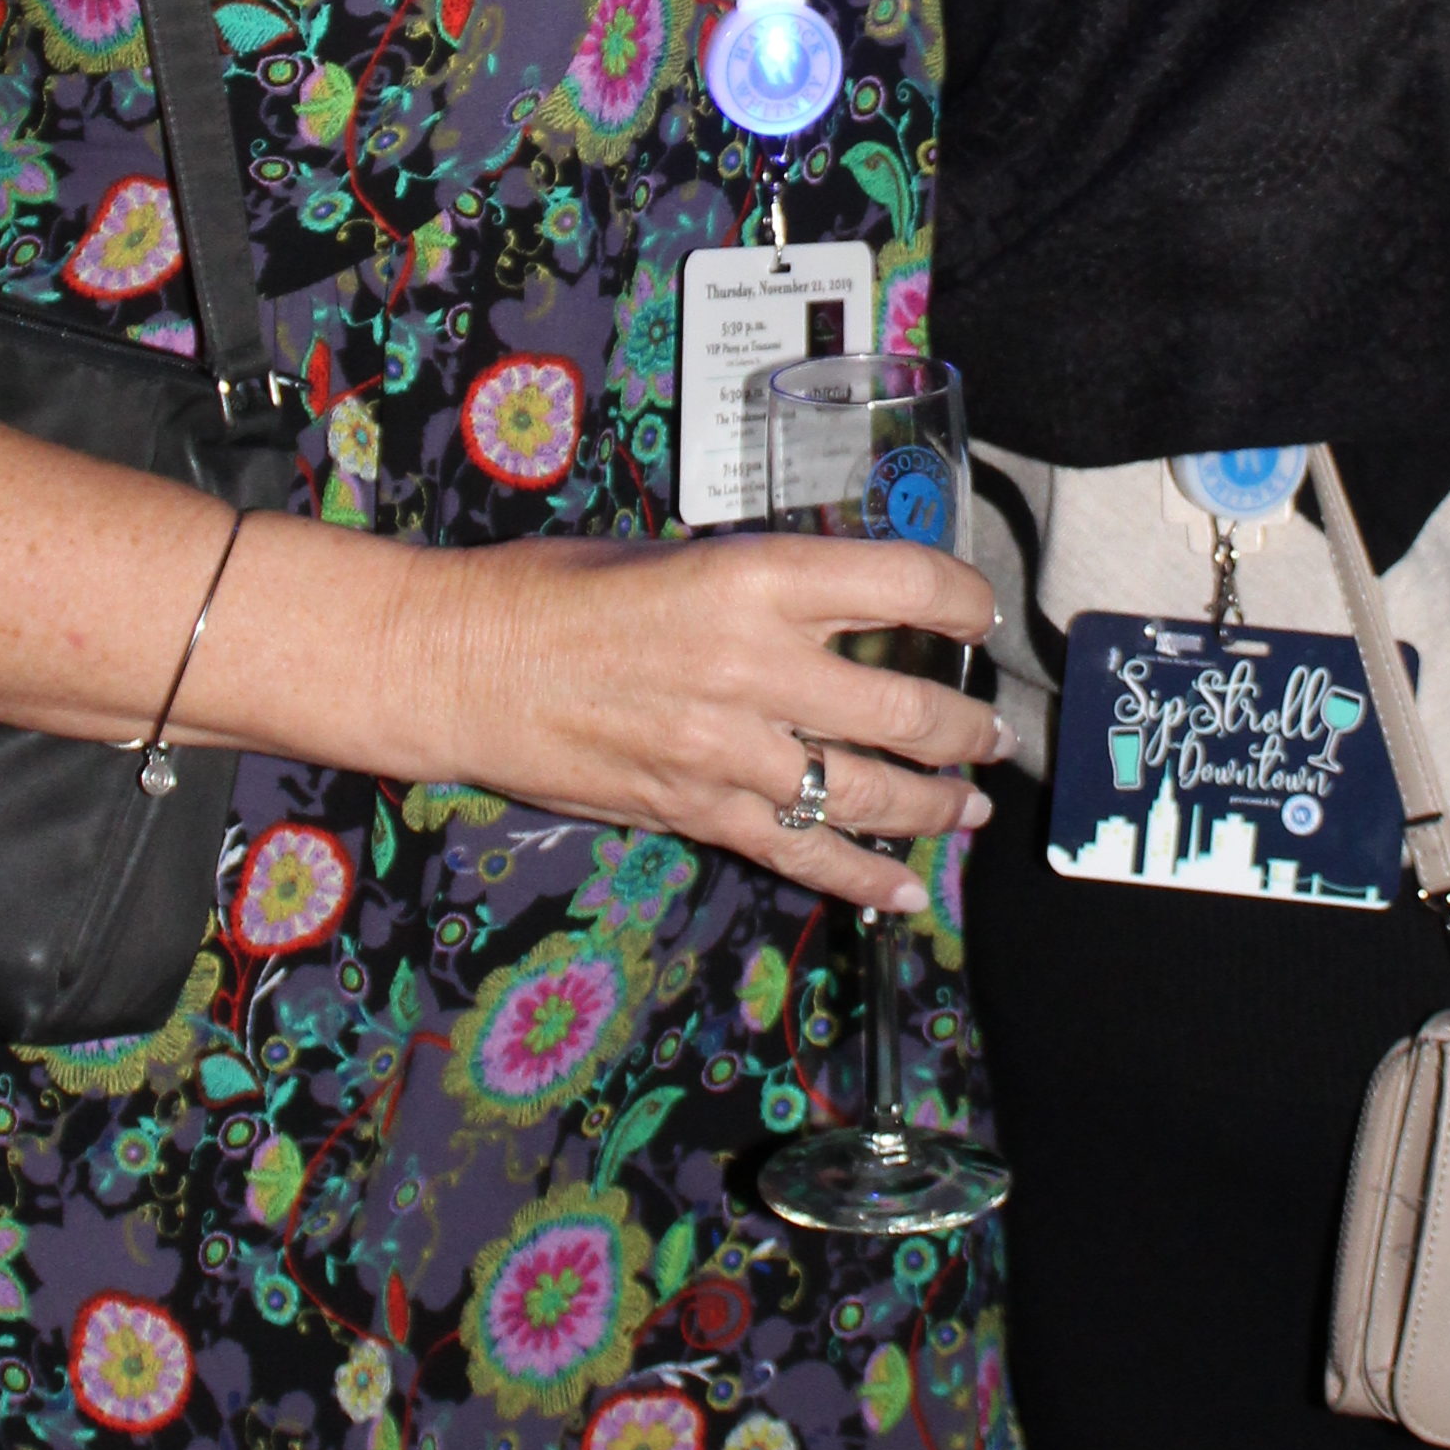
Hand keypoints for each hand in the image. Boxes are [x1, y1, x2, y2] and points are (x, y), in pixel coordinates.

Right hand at [328, 526, 1003, 916]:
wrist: (456, 664)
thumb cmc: (552, 591)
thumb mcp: (674, 555)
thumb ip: (761, 587)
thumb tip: (840, 609)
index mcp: (754, 580)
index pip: (906, 586)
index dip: (963, 601)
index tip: (976, 614)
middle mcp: (755, 667)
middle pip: (908, 708)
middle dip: (969, 727)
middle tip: (992, 732)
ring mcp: (728, 751)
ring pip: (870, 795)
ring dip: (936, 805)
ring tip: (969, 807)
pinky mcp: (696, 811)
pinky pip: (801, 854)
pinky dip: (863, 880)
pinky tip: (906, 893)